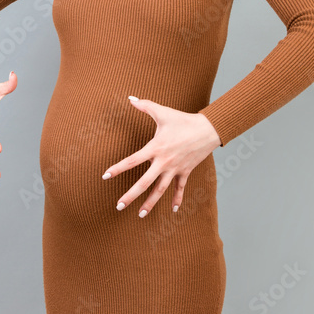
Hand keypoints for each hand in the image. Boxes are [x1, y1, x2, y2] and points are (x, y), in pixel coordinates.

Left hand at [102, 96, 221, 216]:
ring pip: (160, 190)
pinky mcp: (185, 171)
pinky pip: (180, 188)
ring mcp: (175, 169)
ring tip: (140, 215)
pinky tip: (172, 210)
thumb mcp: (163, 112)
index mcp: (155, 148)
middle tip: (118, 206)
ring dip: (150, 203)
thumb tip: (130, 98)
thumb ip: (145, 105)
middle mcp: (163, 162)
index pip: (132, 161)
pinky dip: (177, 199)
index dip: (117, 168)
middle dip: (131, 195)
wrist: (208, 129)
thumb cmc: (183, 120)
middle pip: (144, 182)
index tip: (105, 176)